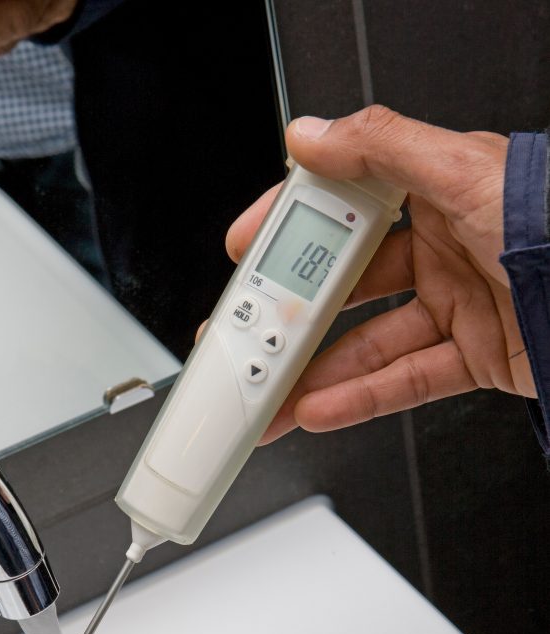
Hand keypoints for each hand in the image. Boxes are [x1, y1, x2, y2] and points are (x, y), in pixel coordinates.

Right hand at [225, 106, 535, 444]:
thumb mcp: (465, 170)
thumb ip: (381, 148)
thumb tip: (311, 136)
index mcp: (436, 193)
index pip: (344, 208)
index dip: (291, 227)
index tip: (247, 247)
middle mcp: (443, 249)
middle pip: (347, 286)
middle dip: (293, 314)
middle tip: (251, 335)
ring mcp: (458, 306)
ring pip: (368, 344)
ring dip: (317, 372)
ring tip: (274, 394)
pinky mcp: (476, 356)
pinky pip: (406, 380)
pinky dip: (360, 400)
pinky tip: (321, 409)